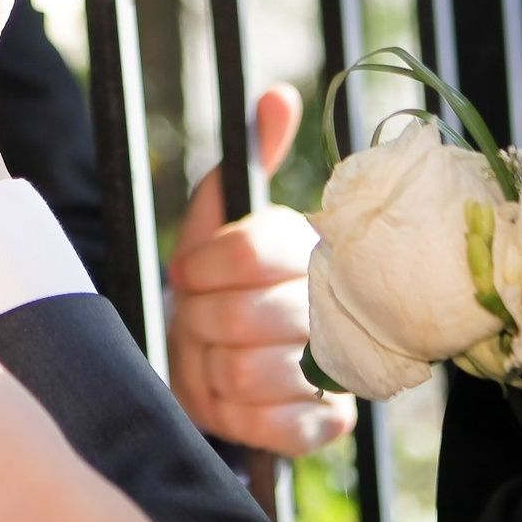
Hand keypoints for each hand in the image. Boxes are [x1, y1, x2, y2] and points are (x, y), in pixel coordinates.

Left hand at [168, 84, 354, 454]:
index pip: (258, 247)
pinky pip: (274, 425)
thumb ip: (247, 157)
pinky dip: (235, 412)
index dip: (208, 263)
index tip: (185, 272)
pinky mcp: (327, 421)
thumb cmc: (215, 280)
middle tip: (196, 320)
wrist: (212, 356)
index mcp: (308, 248)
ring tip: (211, 355)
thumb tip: (277, 96)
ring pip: (249, 371)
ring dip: (210, 367)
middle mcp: (335, 304)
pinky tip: (229, 393)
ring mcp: (336, 367)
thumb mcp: (218, 214)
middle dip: (201, 321)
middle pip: (248, 316)